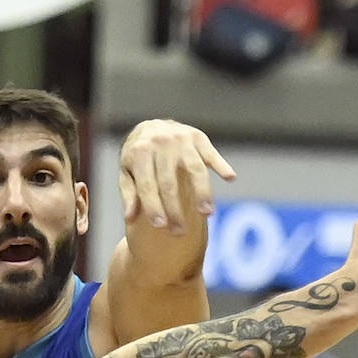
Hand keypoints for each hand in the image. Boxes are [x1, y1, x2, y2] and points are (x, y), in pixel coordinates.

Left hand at [118, 120, 235, 231]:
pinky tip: (230, 177)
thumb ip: (129, 193)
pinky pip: (211, 153)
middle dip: (175, 209)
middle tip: (180, 231)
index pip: (147, 185)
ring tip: (207, 213)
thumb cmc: (138, 156)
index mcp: (140, 153)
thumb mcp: (127, 171)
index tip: (161, 226)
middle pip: (169, 181)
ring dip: (202, 191)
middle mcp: (161, 144)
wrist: (151, 125)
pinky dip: (221, 165)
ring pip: (194, 169)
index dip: (153, 206)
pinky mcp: (198, 138)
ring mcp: (181, 139)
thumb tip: (129, 217)